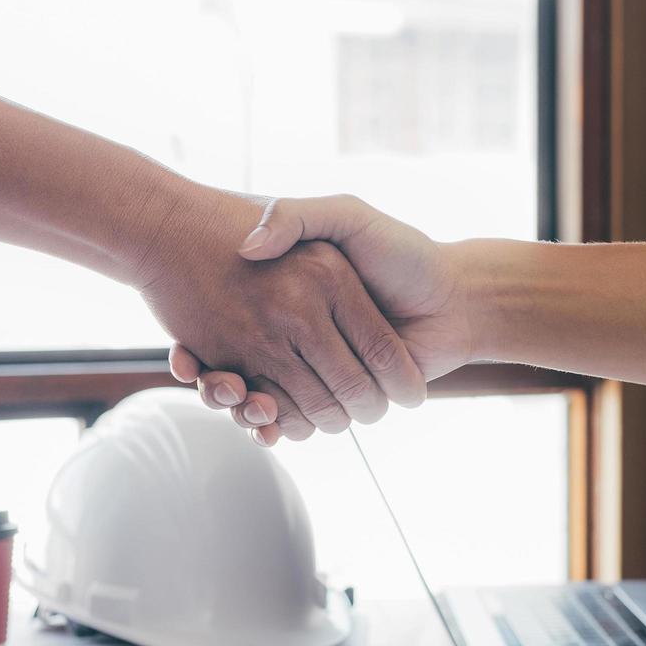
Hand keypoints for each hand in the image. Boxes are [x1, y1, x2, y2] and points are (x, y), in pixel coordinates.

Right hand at [169, 195, 471, 443]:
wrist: (457, 300)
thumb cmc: (404, 254)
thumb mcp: (348, 217)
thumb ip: (300, 218)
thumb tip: (249, 247)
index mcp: (289, 296)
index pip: (233, 324)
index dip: (206, 343)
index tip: (188, 352)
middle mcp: (296, 333)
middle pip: (241, 368)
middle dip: (225, 386)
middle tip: (218, 385)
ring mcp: (312, 366)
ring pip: (260, 398)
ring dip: (243, 409)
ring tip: (238, 401)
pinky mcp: (333, 396)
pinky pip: (291, 418)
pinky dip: (273, 428)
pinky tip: (265, 427)